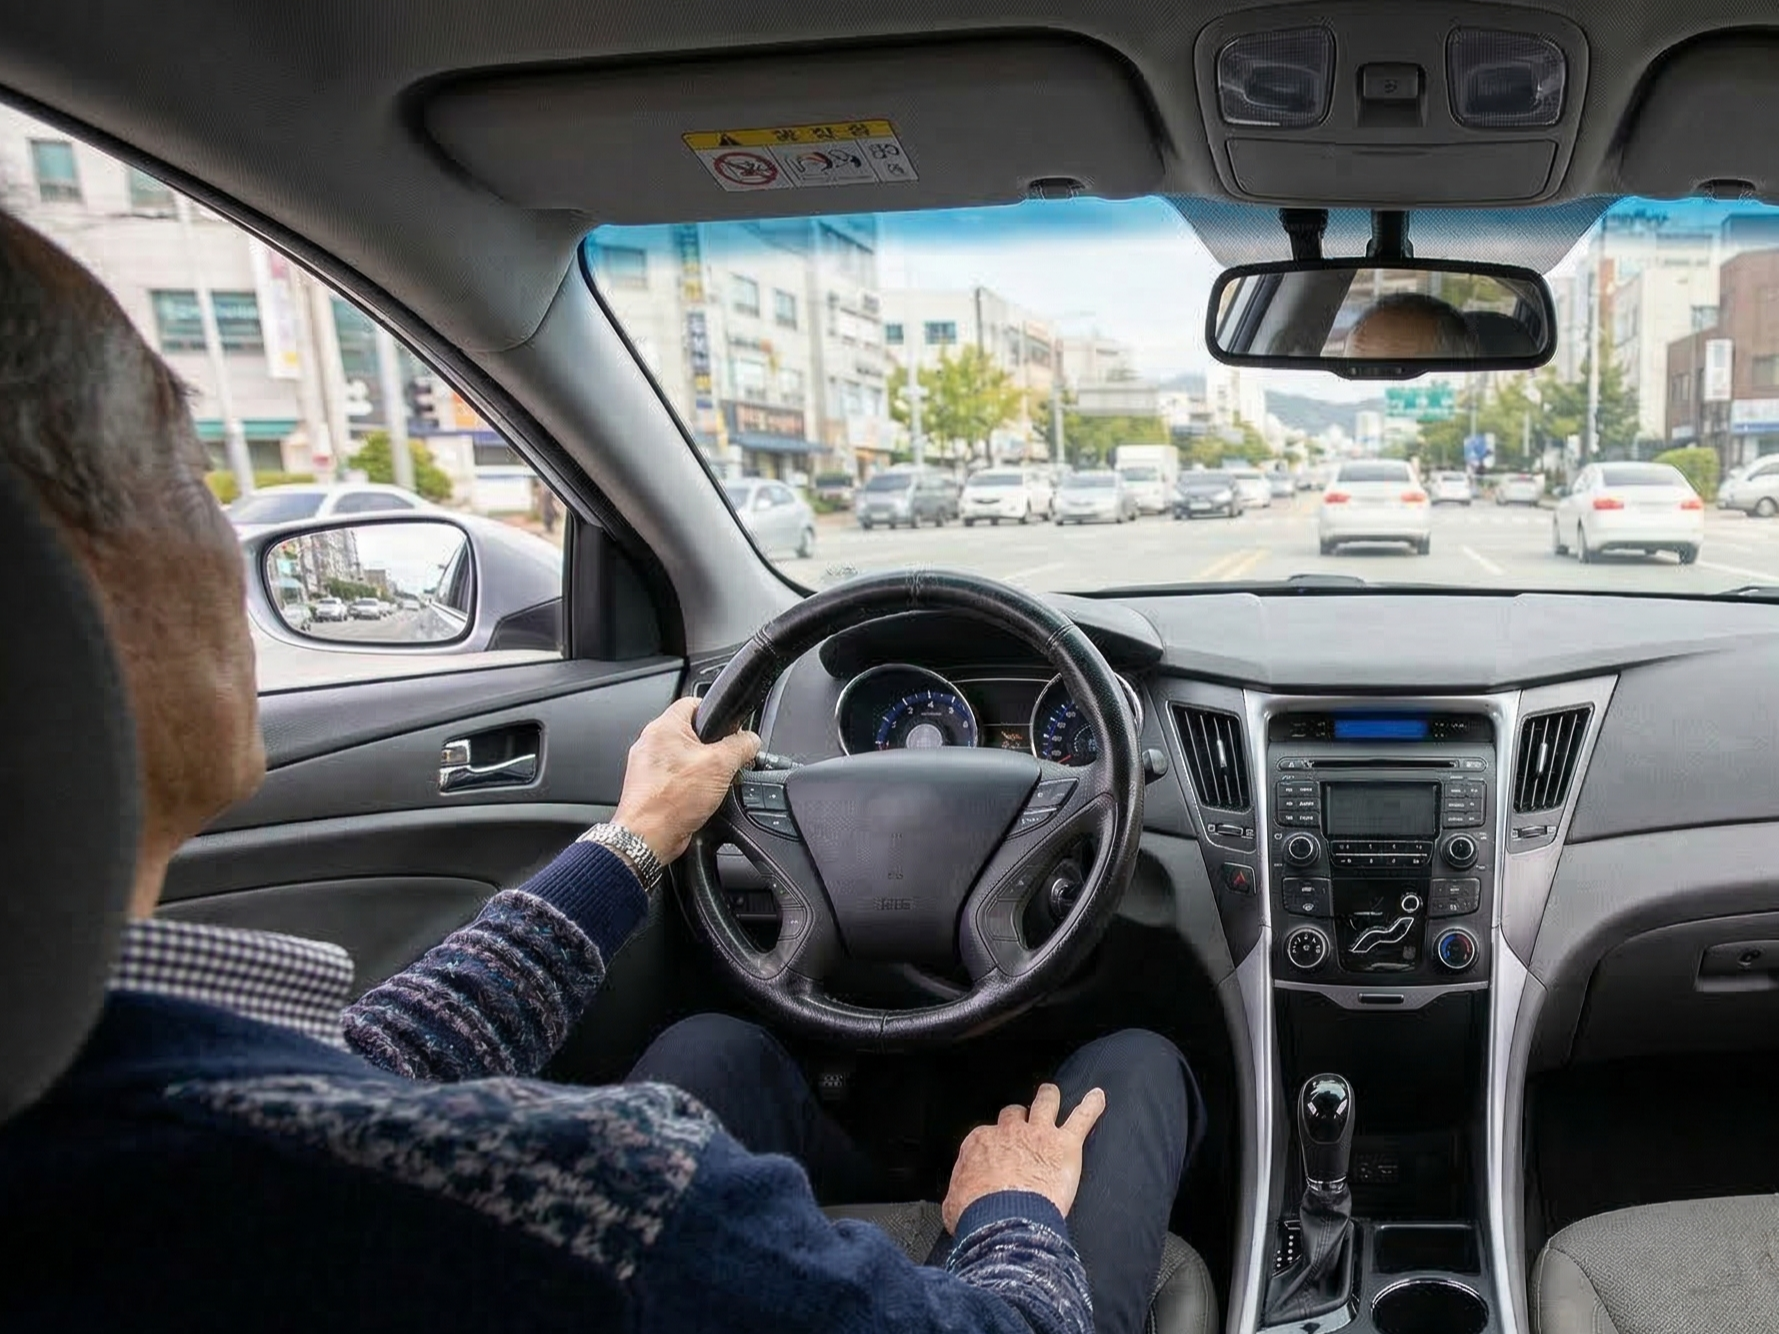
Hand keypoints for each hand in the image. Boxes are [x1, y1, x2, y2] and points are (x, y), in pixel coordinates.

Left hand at [613, 697, 759, 862]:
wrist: (648, 838)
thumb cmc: (670, 802)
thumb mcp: (720, 766)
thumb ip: (741, 746)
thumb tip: (751, 740)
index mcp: (663, 727)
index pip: (693, 702)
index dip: (716, 712)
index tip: (730, 727)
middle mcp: (651, 743)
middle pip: (691, 732)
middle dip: (713, 747)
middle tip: (725, 761)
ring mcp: (648, 766)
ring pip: (685, 756)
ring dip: (703, 768)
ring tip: (712, 783)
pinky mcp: (651, 786)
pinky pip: (677, 776)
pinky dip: (690, 784)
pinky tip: (700, 798)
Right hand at [941, 1083, 1106, 1233]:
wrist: (1003, 1222)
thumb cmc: (978, 1216)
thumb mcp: (954, 1204)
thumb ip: (959, 1194)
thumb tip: (958, 1202)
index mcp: (981, 1144)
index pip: (987, 1135)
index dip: (994, 1144)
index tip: (997, 1155)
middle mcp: (1009, 1132)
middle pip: (1014, 1114)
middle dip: (1018, 1117)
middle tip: (1022, 1123)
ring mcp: (1039, 1134)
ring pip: (1045, 1103)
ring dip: (1049, 1097)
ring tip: (1052, 1094)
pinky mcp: (1065, 1145)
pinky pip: (1082, 1118)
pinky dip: (1092, 1106)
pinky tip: (1098, 1097)